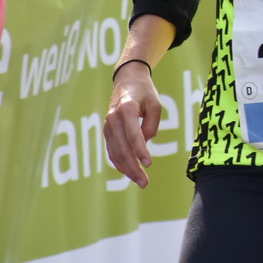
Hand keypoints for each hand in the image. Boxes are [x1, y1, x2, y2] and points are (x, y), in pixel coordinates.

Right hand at [104, 62, 161, 188]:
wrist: (127, 80)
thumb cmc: (145, 92)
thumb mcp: (155, 104)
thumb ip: (152, 124)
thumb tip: (144, 144)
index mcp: (126, 109)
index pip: (133, 135)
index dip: (140, 151)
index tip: (148, 164)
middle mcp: (113, 118)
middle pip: (122, 148)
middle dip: (133, 167)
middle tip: (145, 182)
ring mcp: (107, 125)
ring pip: (115, 153)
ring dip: (126, 169)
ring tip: (140, 181)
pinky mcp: (107, 131)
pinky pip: (112, 151)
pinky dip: (119, 163)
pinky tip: (129, 172)